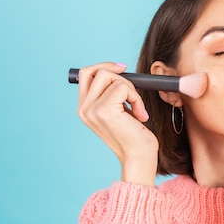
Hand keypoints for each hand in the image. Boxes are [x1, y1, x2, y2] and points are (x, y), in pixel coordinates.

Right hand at [77, 62, 157, 185]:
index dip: (104, 66)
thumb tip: (118, 70)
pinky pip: (123, 87)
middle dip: (122, 79)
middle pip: (98, 71)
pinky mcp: (105, 110)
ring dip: (131, 91)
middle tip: (134, 97)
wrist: (139, 157)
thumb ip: (111, 94)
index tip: (123, 69)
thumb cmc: (133, 136)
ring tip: (137, 109)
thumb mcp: (118, 111)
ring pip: (112, 78)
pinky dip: (136, 98)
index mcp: (84, 109)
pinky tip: (139, 115)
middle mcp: (84, 109)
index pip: (85, 74)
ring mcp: (92, 109)